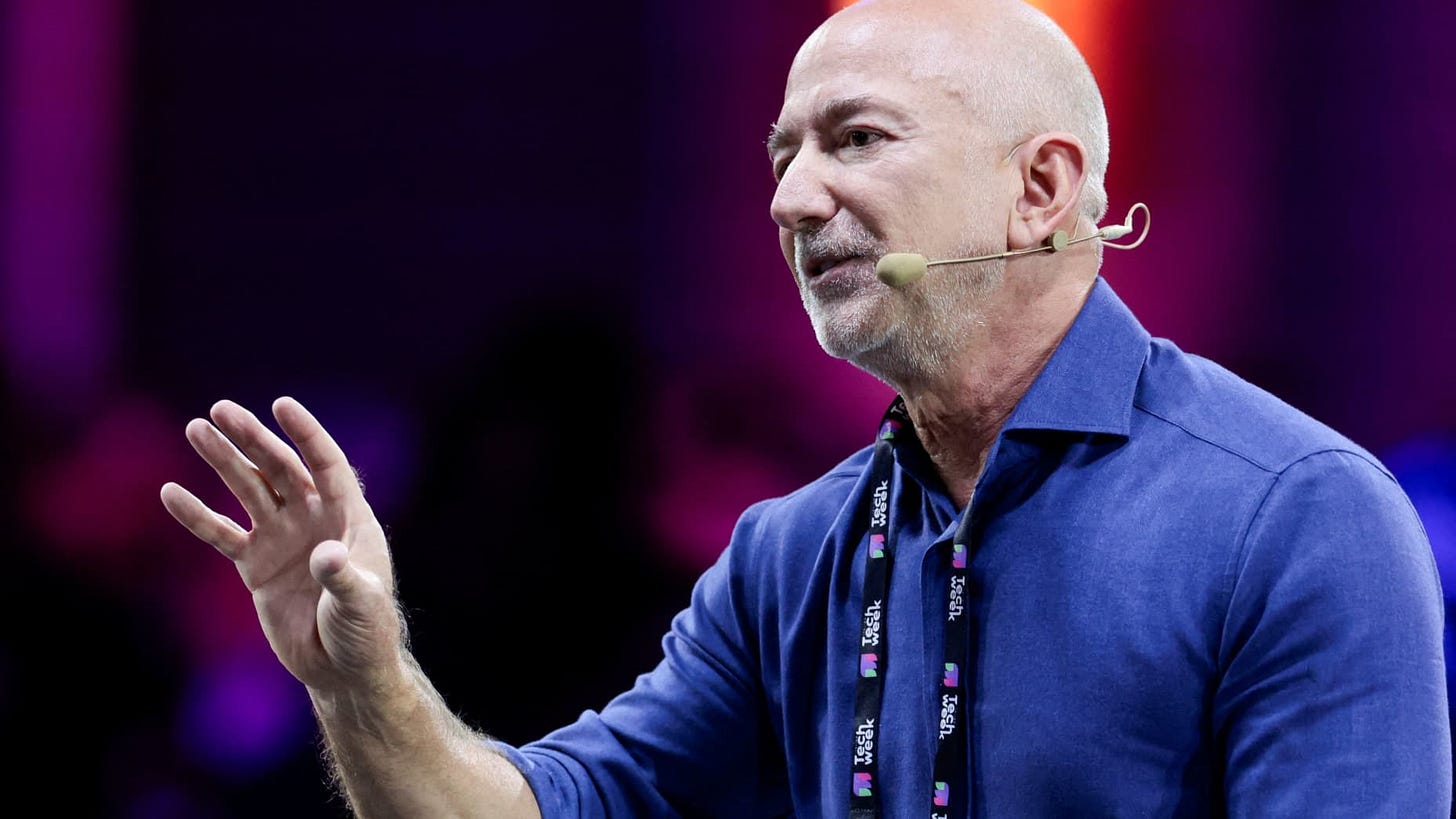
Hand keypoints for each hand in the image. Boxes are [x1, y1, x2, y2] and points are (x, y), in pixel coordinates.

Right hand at [160, 396, 402, 694]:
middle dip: (252, 439)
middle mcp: (314, 519)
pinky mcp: (255, 565)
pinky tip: (171, 493)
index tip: (281, 405)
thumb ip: (344, 579)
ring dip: (223, 462)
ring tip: (195, 429)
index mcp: (349, 517)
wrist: (341, 669)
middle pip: (281, 468)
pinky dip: (198, 516)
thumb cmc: (365, 632)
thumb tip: (324, 557)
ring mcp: (282, 538)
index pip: (327, 464)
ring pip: (249, 491)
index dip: (306, 434)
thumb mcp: (361, 604)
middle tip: (220, 410)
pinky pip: (222, 534)